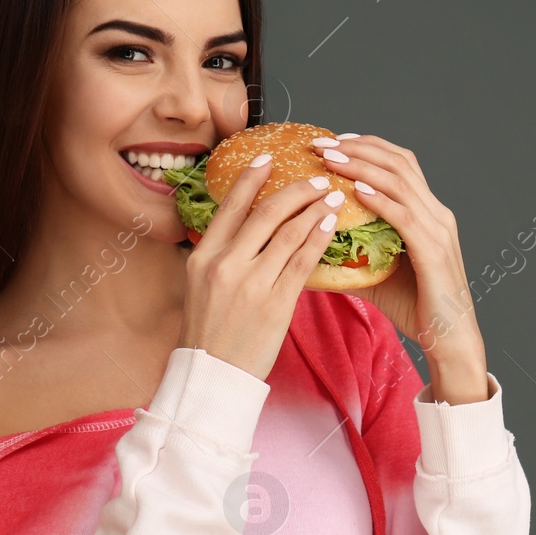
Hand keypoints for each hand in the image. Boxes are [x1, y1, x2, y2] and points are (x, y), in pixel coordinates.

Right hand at [178, 154, 344, 380]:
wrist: (212, 376)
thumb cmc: (210, 332)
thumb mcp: (202, 286)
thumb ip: (223, 256)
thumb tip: (249, 229)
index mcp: (202, 257)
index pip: (229, 207)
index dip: (250, 179)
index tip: (268, 158)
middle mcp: (224, 265)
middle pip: (264, 213)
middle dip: (295, 191)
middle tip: (317, 178)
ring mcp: (250, 284)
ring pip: (288, 233)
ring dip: (314, 209)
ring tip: (333, 196)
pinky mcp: (275, 305)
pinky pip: (302, 262)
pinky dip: (318, 238)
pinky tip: (331, 225)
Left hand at [311, 133, 489, 403]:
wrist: (449, 340)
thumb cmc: (417, 309)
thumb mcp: (378, 274)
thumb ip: (352, 256)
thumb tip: (310, 249)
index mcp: (428, 213)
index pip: (399, 164)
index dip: (367, 146)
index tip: (332, 142)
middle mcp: (437, 214)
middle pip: (399, 162)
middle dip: (358, 148)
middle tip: (322, 143)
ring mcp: (438, 230)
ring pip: (400, 182)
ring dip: (362, 166)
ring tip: (331, 159)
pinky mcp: (434, 252)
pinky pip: (405, 217)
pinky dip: (380, 200)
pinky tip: (356, 191)